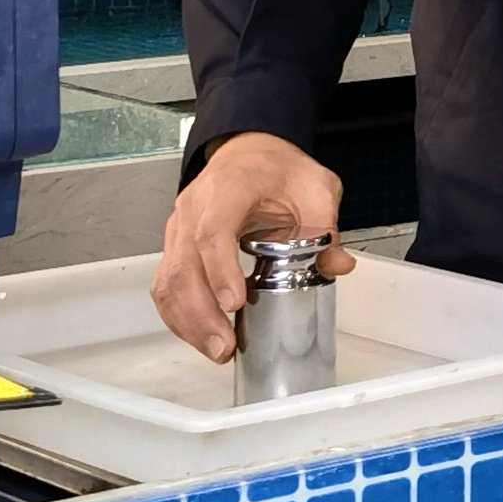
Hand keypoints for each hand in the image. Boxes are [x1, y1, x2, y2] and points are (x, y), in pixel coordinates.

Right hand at [152, 132, 352, 364]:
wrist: (250, 152)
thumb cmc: (276, 168)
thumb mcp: (315, 188)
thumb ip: (326, 228)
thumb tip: (337, 266)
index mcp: (228, 189)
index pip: (212, 232)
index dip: (219, 270)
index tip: (235, 302)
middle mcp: (193, 209)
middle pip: (183, 266)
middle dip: (201, 313)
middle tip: (224, 345)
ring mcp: (179, 228)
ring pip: (167, 281)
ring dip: (188, 322)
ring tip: (216, 350)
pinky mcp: (175, 247)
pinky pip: (165, 286)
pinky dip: (179, 316)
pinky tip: (200, 336)